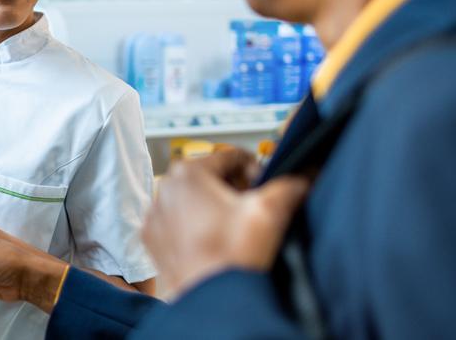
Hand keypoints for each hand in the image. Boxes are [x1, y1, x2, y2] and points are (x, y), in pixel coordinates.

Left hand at [144, 150, 308, 297]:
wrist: (211, 301)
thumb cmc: (234, 256)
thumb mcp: (271, 210)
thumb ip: (290, 185)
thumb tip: (302, 178)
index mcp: (188, 172)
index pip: (232, 156)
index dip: (257, 170)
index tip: (266, 188)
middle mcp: (165, 188)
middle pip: (211, 177)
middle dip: (235, 190)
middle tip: (252, 210)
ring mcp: (156, 215)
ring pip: (193, 199)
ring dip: (216, 208)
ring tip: (235, 229)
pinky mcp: (153, 239)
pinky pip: (179, 222)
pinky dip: (196, 227)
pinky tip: (215, 242)